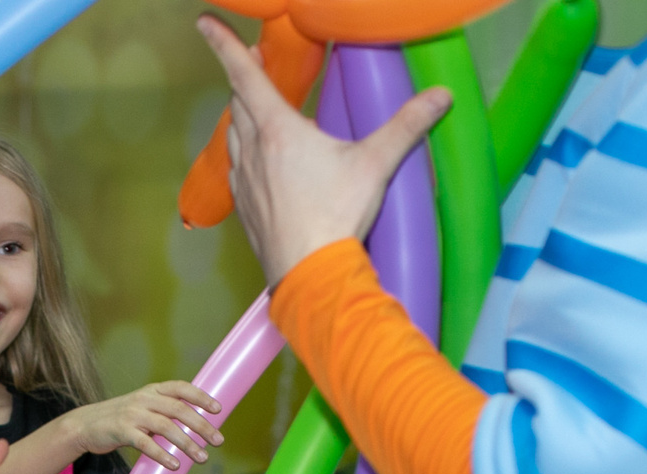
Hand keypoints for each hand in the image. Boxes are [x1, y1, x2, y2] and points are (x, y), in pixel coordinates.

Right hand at [73, 382, 223, 471]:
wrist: (85, 425)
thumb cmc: (120, 419)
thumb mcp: (143, 407)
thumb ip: (164, 411)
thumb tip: (195, 423)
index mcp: (152, 390)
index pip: (182, 388)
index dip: (201, 397)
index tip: (218, 410)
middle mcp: (144, 399)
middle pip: (179, 410)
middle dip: (202, 425)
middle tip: (218, 441)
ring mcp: (132, 414)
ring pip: (166, 427)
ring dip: (187, 443)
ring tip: (202, 457)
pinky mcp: (121, 431)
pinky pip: (146, 444)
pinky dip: (162, 455)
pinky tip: (175, 465)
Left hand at [198, 17, 451, 283]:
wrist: (310, 276)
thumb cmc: (336, 217)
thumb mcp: (376, 164)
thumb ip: (407, 126)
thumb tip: (442, 97)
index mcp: (278, 131)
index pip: (244, 76)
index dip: (225, 45)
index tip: (204, 23)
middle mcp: (253, 151)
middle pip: (239, 102)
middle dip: (245, 76)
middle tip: (254, 60)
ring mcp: (245, 181)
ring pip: (234, 134)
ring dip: (242, 114)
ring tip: (256, 105)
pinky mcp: (245, 208)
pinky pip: (236, 168)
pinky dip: (243, 151)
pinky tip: (256, 158)